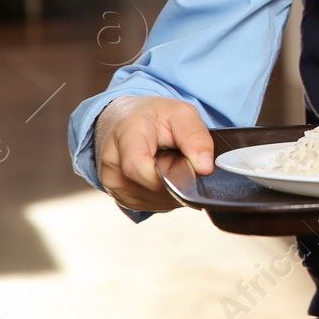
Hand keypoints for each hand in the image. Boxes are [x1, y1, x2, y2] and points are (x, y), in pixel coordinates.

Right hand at [94, 96, 214, 211]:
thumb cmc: (152, 116)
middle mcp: (112, 162)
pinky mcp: (120, 198)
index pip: (138, 167)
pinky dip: (165, 194)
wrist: (124, 120)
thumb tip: (206, 168)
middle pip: (150, 187)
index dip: (168, 175)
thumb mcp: (181, 113)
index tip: (191, 168)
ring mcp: (112, 184)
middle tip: (183, 160)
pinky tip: (164, 176)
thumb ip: (196, 137)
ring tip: (170, 164)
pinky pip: (151, 205)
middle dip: (177, 179)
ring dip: (172, 188)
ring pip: (153, 199)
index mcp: (125, 135)